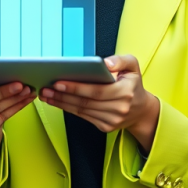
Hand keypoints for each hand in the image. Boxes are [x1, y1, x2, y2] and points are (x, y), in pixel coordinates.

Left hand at [40, 55, 159, 151]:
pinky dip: (68, 109)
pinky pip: (83, 117)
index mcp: (125, 92)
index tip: (58, 82)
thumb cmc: (133, 84)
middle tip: (45, 88)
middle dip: (63, 95)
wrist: (142, 110)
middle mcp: (119, 108)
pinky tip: (57, 102)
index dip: (76, 87)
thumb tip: (104, 63)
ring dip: (61, 103)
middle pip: (85, 102)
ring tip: (46, 95)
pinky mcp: (105, 127)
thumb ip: (120, 60)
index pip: (96, 91)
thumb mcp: (133, 66)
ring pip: (81, 111)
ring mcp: (112, 120)